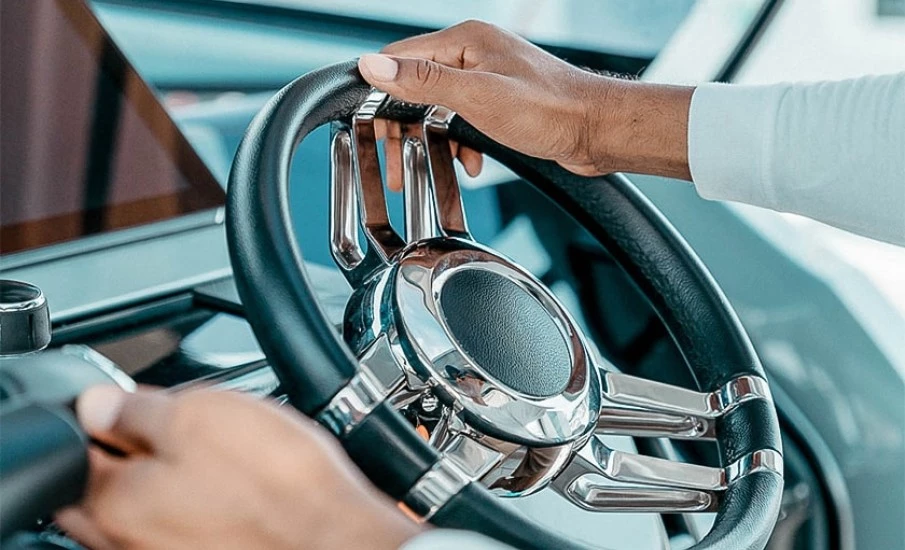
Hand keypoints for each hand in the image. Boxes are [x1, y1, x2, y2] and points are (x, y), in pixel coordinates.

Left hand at [56, 386, 421, 549]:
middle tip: (179, 425)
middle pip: (104, 485)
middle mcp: (127, 543)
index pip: (73, 450)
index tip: (129, 399)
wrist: (337, 541)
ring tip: (218, 455)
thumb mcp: (203, 415)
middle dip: (129, 449)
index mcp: (115, 502)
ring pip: (145, 507)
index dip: (102, 412)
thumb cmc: (279, 485)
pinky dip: (196, 504)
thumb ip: (137, 409)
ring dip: (168, 478)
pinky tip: (234, 489)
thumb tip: (97, 404)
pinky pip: (181, 526)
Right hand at [359, 20, 692, 181]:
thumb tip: (374, 67)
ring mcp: (488, 78)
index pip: (401, 58)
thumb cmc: (550, 109)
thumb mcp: (477, 96)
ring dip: (432, 141)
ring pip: (440, 109)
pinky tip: (470, 163)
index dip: (379, 92)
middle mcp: (475, 55)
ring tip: (426, 170)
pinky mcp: (501, 103)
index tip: (365, 125)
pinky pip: (464, 121)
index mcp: (466, 41)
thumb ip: (423, 81)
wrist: (598, 131)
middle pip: (417, 87)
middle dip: (404, 128)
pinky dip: (461, 144)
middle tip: (395, 164)